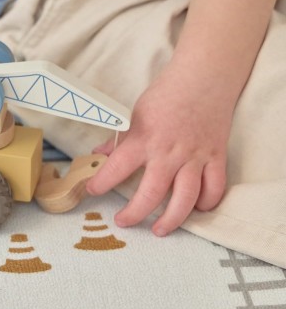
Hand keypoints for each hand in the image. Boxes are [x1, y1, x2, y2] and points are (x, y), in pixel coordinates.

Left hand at [86, 64, 230, 235]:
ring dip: (171, 219)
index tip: (92, 191)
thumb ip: (119, 139)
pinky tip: (196, 209)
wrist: (202, 79)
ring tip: (159, 230)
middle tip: (123, 221)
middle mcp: (168, 152)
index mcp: (144, 139)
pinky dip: (207, 202)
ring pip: (185, 199)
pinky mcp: (215, 157)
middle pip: (151, 194)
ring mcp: (194, 157)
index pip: (117, 168)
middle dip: (135, 214)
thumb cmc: (166, 95)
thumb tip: (99, 154)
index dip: (101, 183)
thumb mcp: (135, 115)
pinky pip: (214, 188)